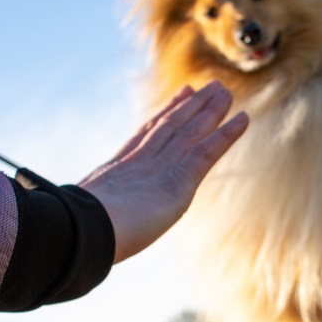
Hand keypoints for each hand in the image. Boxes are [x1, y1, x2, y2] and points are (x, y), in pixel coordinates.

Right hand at [79, 81, 248, 263]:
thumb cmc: (78, 234)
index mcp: (118, 171)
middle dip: (190, 106)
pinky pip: (207, 151)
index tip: (180, 96)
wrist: (82, 232)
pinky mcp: (179, 181)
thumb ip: (91, 215)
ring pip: (190, 131)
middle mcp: (141, 162)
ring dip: (210, 111)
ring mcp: (160, 168)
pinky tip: (244, 119)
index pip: (147, 135)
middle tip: (208, 87)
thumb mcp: (85, 220)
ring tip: (225, 92)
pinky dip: (227, 134)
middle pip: (171, 126)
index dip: (165, 114)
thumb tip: (80, 231)